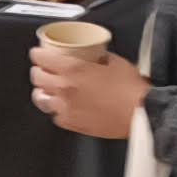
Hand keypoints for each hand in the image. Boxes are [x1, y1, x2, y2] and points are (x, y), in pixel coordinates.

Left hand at [29, 41, 147, 138]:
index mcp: (73, 70)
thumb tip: (96, 55)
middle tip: (44, 69)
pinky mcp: (72, 124)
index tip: (39, 53)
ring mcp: (66, 108)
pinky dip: (57, 109)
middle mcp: (64, 88)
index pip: (41, 58)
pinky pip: (55, 115)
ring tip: (49, 88)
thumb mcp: (114, 61)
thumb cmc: (131, 89)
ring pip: (40, 98)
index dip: (38, 54)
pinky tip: (64, 106)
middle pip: (36, 78)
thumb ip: (99, 57)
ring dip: (43, 91)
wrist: (140, 113)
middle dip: (38, 70)